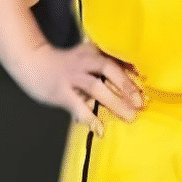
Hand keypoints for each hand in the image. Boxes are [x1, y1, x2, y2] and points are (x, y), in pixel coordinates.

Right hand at [14, 39, 143, 132]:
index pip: (117, 59)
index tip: (148, 84)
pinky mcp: (61, 92)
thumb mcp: (86, 58)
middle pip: (109, 69)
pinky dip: (90, 117)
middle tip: (142, 103)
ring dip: (115, 102)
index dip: (134, 72)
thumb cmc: (65, 64)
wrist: (32, 63)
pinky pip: (77, 105)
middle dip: (127, 86)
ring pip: (96, 86)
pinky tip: (100, 128)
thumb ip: (106, 66)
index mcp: (93, 52)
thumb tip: (136, 77)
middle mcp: (84, 61)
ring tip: (130, 117)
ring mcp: (71, 76)